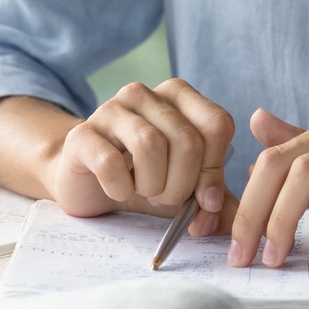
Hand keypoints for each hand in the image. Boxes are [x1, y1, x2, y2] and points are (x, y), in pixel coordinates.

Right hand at [50, 79, 237, 237]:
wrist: (88, 183)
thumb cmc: (144, 179)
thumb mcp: (187, 187)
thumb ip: (216, 199)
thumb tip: (226, 214)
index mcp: (178, 96)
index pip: (217, 125)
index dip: (215, 169)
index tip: (204, 199)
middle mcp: (144, 93)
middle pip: (187, 141)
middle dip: (182, 185)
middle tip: (166, 198)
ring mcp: (110, 109)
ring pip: (150, 145)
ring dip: (153, 185)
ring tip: (144, 192)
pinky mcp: (81, 134)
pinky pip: (110, 163)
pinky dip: (120, 188)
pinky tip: (118, 190)